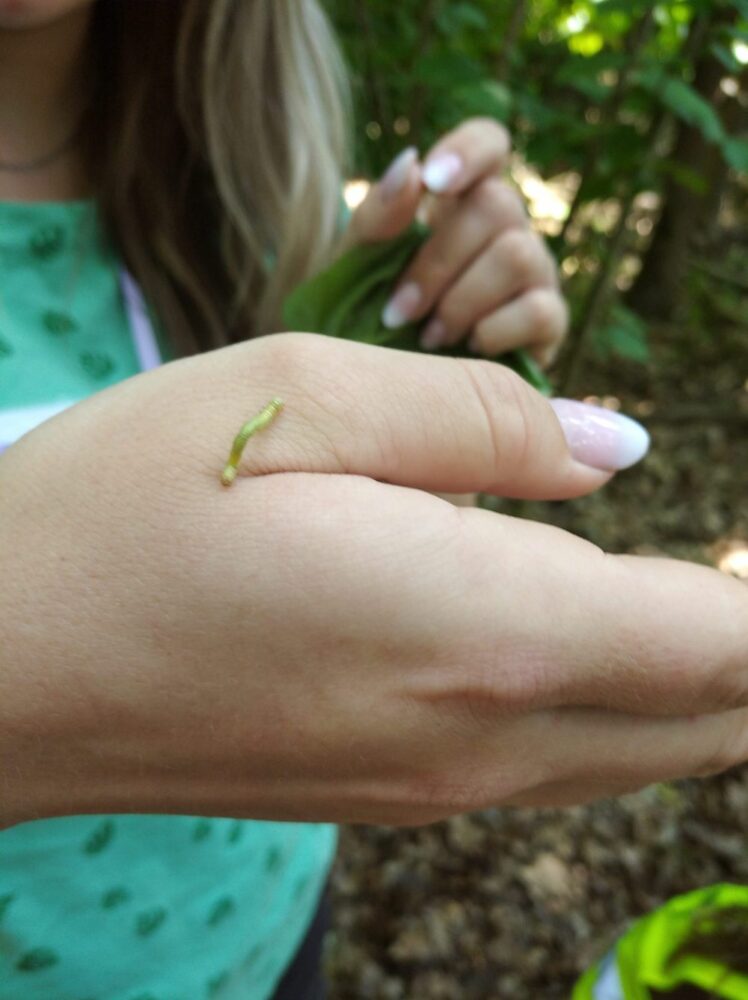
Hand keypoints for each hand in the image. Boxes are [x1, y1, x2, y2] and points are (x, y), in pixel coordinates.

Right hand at [1, 335, 744, 827]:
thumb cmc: (120, 516)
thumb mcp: (297, 396)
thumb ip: (482, 420)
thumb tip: (612, 444)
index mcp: (482, 631)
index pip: (724, 644)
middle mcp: (481, 739)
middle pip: (708, 719)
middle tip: (742, 567)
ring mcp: (435, 784)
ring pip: (640, 749)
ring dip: (692, 676)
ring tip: (686, 591)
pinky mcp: (389, 790)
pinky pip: (557, 759)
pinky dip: (611, 702)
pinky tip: (573, 634)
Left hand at [344, 118, 566, 366]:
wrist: (387, 392)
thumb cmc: (370, 318)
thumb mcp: (357, 267)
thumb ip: (379, 216)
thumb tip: (412, 164)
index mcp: (460, 200)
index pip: (489, 143)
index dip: (469, 150)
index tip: (433, 183)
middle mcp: (507, 228)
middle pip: (498, 205)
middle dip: (438, 262)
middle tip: (398, 312)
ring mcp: (535, 273)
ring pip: (518, 255)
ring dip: (461, 301)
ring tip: (427, 338)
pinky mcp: (549, 323)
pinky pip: (541, 310)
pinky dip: (495, 331)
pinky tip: (467, 349)